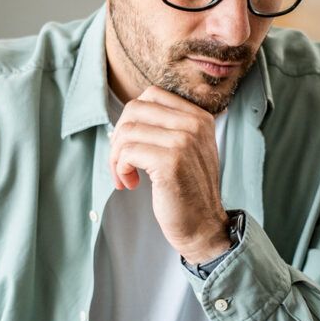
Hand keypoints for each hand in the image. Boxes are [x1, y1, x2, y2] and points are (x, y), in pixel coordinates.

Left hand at [108, 87, 231, 263]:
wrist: (203, 225)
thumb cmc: (188, 190)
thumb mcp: (186, 150)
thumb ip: (167, 127)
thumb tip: (127, 117)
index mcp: (200, 117)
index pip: (152, 95)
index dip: (132, 118)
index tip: (132, 144)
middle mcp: (194, 125)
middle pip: (134, 109)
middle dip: (119, 136)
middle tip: (121, 161)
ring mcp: (183, 141)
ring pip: (126, 131)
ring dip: (116, 157)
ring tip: (125, 176)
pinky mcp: (170, 162)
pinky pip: (127, 152)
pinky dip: (120, 169)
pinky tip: (130, 183)